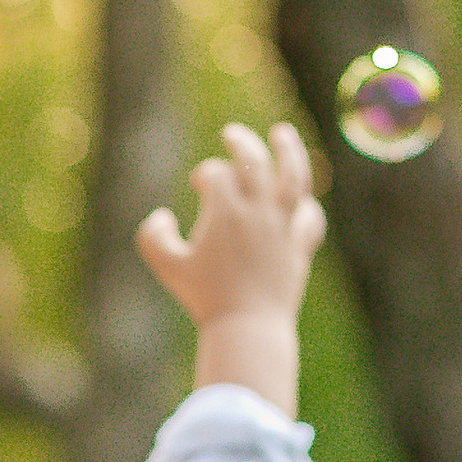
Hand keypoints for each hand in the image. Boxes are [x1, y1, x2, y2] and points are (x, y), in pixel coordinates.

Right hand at [135, 123, 325, 416]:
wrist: (246, 328)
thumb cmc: (203, 298)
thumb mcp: (167, 267)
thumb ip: (152, 236)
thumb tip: (161, 215)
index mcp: (225, 211)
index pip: (217, 173)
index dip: (206, 175)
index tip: (199, 187)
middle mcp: (257, 212)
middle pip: (254, 160)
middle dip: (241, 143)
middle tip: (231, 135)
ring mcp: (282, 227)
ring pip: (295, 177)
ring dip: (289, 150)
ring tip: (283, 133)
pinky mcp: (299, 247)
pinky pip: (310, 218)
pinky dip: (306, 206)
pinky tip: (301, 202)